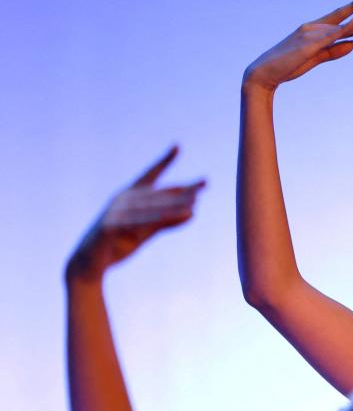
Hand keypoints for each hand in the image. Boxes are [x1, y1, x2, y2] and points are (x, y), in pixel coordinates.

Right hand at [66, 146, 206, 281]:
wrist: (89, 264)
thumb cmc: (118, 243)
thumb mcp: (146, 231)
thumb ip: (167, 221)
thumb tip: (194, 211)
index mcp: (128, 196)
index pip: (149, 175)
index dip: (163, 161)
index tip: (177, 146)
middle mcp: (122, 200)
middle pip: (158, 194)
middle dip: (183, 190)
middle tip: (205, 183)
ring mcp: (115, 213)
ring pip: (151, 208)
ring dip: (174, 206)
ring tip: (196, 204)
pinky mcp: (110, 228)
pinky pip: (138, 224)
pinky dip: (159, 220)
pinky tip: (179, 217)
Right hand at [242, 0, 352, 91]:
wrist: (265, 74)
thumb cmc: (289, 66)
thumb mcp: (317, 58)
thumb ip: (335, 51)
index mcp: (316, 30)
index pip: (342, 21)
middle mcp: (315, 27)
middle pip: (346, 21)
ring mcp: (312, 34)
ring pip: (343, 26)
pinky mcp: (310, 44)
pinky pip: (332, 34)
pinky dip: (346, 27)